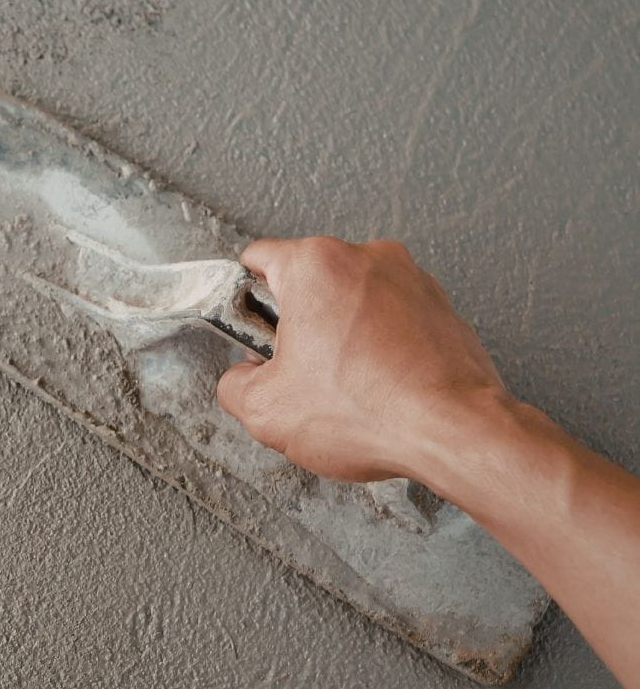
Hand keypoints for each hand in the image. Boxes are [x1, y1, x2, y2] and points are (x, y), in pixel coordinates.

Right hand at [216, 236, 512, 485]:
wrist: (455, 432)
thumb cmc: (371, 411)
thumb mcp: (265, 410)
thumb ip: (234, 384)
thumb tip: (242, 378)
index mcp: (315, 264)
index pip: (257, 260)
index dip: (244, 302)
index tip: (253, 332)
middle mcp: (366, 257)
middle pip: (308, 282)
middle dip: (298, 323)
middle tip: (299, 370)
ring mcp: (410, 278)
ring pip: (353, 300)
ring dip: (341, 334)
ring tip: (345, 385)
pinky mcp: (441, 306)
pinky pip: (393, 319)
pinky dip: (381, 346)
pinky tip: (378, 386)